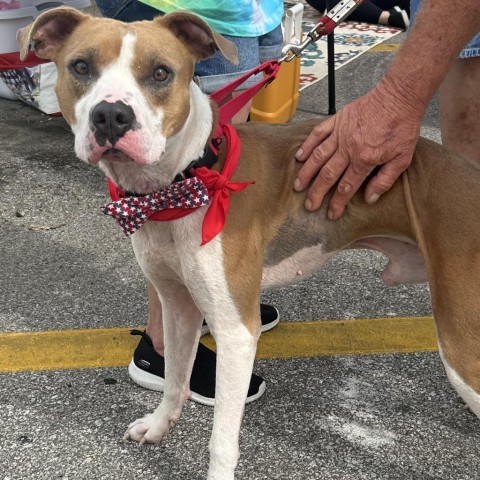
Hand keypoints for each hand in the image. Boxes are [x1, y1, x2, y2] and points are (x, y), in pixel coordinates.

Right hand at [293, 84, 421, 219]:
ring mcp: (340, 133)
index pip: (347, 187)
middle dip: (317, 193)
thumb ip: (385, 180)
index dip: (338, 203)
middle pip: (328, 175)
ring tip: (298, 186)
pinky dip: (307, 145)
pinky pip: (318, 134)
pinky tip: (299, 157)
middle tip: (308, 206)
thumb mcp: (402, 158)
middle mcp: (349, 148)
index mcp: (365, 159)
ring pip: (318, 156)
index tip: (332, 214)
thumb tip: (370, 198)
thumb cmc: (402, 127)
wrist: (399, 96)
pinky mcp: (337, 120)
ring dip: (307, 173)